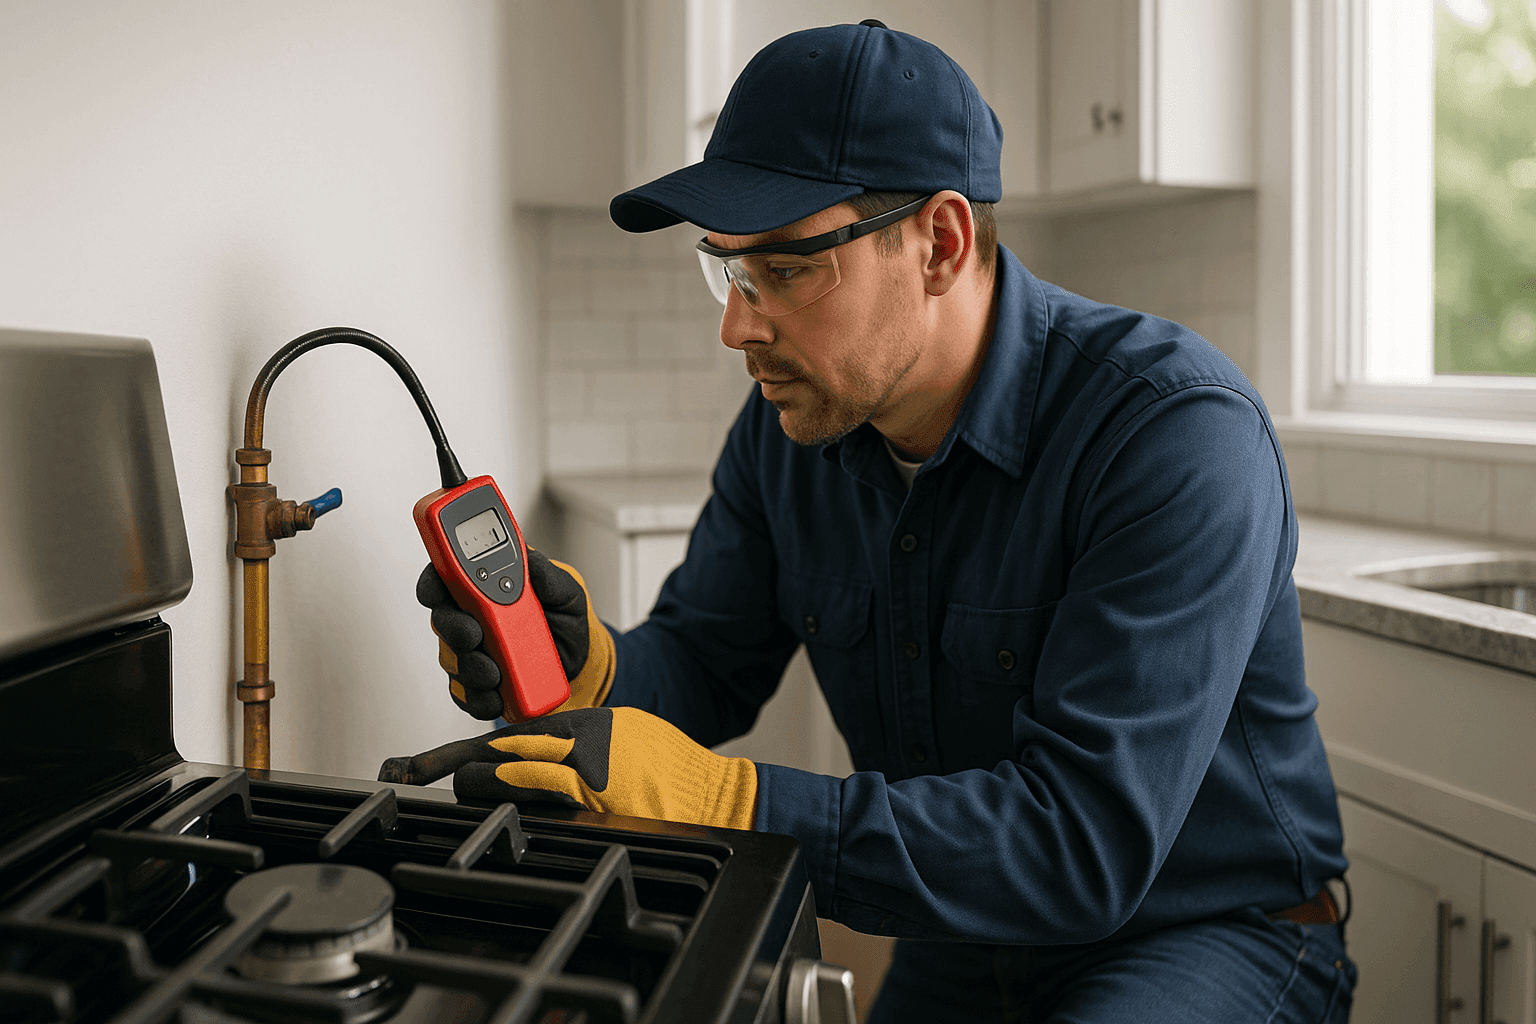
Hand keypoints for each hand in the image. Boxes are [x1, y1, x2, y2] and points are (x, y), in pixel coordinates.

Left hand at [378, 707, 757, 830]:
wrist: (708, 791)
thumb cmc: (669, 769)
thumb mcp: (619, 736)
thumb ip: (575, 742)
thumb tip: (532, 753)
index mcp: (581, 724)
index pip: (510, 734)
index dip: (462, 750)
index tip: (424, 762)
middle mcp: (577, 740)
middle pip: (498, 750)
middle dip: (457, 767)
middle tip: (421, 774)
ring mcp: (583, 766)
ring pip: (508, 770)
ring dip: (477, 783)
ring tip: (456, 788)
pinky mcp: (593, 793)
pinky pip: (538, 791)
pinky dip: (511, 794)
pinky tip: (494, 800)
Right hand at [416, 551, 614, 720]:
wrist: (579, 660)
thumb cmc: (564, 618)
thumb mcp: (566, 592)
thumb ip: (548, 575)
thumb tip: (532, 563)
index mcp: (483, 587)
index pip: (445, 578)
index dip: (433, 583)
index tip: (435, 593)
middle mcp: (470, 618)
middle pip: (443, 621)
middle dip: (454, 629)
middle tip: (474, 636)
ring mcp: (471, 653)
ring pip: (452, 660)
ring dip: (470, 667)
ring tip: (494, 674)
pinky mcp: (477, 685)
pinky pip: (466, 695)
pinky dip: (479, 699)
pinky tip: (496, 698)